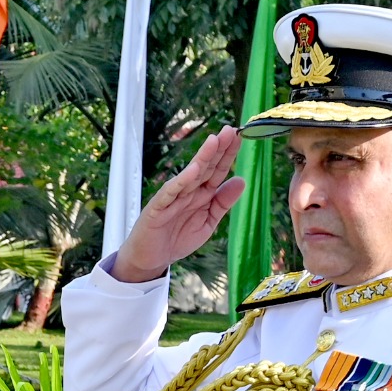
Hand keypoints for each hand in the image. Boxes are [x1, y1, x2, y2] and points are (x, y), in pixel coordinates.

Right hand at [108, 128, 248, 283]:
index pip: (217, 170)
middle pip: (206, 167)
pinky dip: (182, 181)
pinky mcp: (157, 209)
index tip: (240, 136)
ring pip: (190, 175)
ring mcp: (172, 198)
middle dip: (218, 149)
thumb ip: (223, 202)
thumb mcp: (208, 222)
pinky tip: (194, 169)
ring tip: (215, 141)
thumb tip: (241, 180)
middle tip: (230, 130)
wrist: (150, 260)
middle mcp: (188, 192)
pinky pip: (170, 193)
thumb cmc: (176, 240)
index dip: (228, 154)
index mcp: (201, 194)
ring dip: (202, 158)